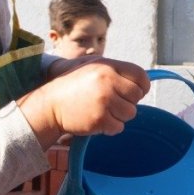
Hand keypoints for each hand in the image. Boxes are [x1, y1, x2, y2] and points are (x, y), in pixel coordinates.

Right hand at [18, 57, 149, 148]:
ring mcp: (104, 101)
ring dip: (119, 116)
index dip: (142, 86)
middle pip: (137, 96)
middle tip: (113, 103)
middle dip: (128, 102)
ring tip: (102, 111)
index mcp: (107, 66)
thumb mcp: (92, 67)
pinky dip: (110, 127)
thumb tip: (143, 80)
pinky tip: (97, 120)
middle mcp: (107, 81)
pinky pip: (119, 127)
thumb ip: (116, 71)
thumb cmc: (73, 86)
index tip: (136, 92)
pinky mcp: (100, 119)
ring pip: (130, 113)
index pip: (141, 76)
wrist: (50, 106)